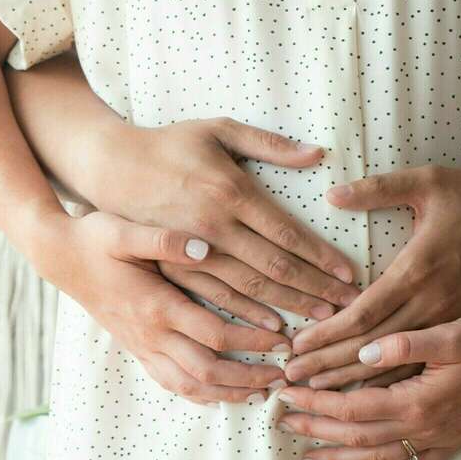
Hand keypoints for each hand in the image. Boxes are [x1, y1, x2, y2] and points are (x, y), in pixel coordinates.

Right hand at [27, 210, 289, 404]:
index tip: (284, 339)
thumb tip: (205, 246)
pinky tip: (221, 394)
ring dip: (228, 394)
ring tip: (260, 393)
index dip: (253, 342)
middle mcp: (150, 334)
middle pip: (207, 372)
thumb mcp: (124, 230)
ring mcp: (142, 346)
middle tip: (282, 376)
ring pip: (189, 386)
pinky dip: (200, 394)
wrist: (59, 258)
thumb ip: (164, 239)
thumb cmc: (94, 239)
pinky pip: (170, 383)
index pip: (215, 334)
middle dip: (248, 378)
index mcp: (156, 305)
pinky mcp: (136, 349)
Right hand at [69, 117, 359, 324]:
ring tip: (322, 322)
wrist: (109, 168)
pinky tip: (272, 330)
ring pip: (248, 292)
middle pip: (274, 269)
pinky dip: (246, 318)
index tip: (350, 274)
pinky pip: (215, 300)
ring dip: (288, 308)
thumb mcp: (217, 129)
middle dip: (316, 290)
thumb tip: (317, 153)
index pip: (287, 233)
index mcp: (230, 192)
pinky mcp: (174, 268)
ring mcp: (192, 253)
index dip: (321, 257)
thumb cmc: (169, 144)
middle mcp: (213, 228)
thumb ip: (268, 143)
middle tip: (349, 307)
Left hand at [276, 309, 460, 459]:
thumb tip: (364, 351)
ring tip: (310, 458)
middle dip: (317, 429)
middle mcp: (424, 426)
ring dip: (342, 457)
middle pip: (357, 435)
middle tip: (281, 423)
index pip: (350, 406)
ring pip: (380, 456)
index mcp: (416, 400)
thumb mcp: (451, 332)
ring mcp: (440, 437)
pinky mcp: (455, 439)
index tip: (286, 393)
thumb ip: (405, 344)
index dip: (315, 402)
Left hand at [285, 165, 460, 387]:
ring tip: (314, 395)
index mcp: (418, 272)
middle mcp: (431, 306)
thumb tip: (332, 193)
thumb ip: (379, 189)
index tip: (294, 347)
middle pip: (369, 349)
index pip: (361, 314)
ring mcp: (448, 325)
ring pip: (393, 367)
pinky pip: (421, 370)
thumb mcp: (431, 181)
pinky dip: (390, 384)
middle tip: (289, 380)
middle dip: (326, 366)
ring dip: (351, 383)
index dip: (325, 334)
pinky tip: (365, 400)